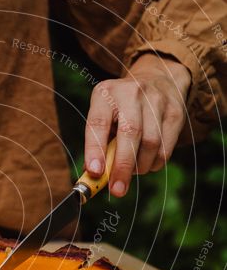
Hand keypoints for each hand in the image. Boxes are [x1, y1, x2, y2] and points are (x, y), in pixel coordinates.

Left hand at [84, 53, 191, 195]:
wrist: (157, 79)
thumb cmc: (121, 108)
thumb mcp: (104, 115)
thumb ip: (99, 143)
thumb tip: (95, 177)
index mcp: (106, 94)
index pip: (98, 123)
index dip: (95, 149)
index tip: (94, 172)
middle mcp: (132, 93)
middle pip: (130, 134)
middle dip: (122, 166)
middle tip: (117, 190)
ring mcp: (156, 101)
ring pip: (151, 144)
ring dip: (139, 167)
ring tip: (130, 171)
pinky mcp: (175, 113)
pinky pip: (166, 149)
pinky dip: (154, 164)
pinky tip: (146, 162)